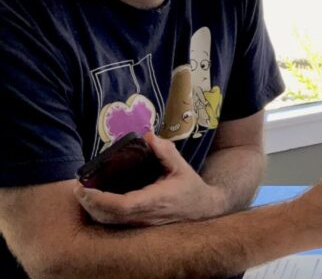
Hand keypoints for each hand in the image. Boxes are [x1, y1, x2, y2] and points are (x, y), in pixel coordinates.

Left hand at [74, 132, 228, 225]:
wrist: (201, 210)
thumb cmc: (190, 187)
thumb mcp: (182, 166)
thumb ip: (165, 151)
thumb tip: (148, 136)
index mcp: (156, 200)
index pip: (123, 205)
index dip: (100, 199)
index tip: (85, 187)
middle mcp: (145, 215)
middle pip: (108, 217)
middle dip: (89, 204)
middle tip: (78, 187)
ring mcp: (140, 223)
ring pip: (108, 222)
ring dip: (92, 209)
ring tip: (82, 193)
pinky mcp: (137, 226)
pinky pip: (113, 223)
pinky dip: (99, 213)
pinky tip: (94, 201)